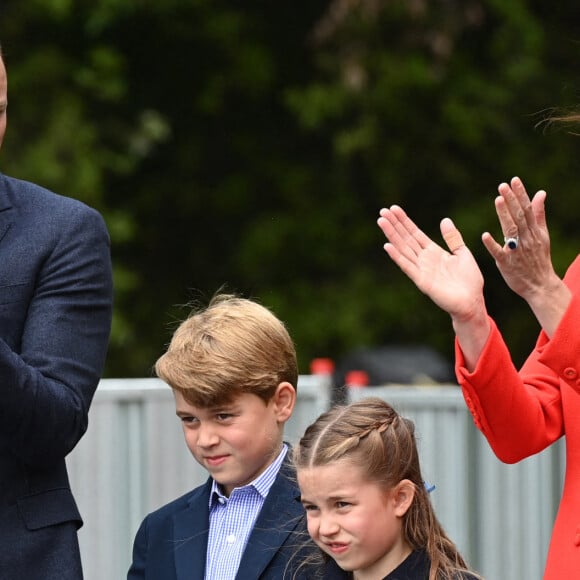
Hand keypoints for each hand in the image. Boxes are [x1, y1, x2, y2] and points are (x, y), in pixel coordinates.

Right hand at [377, 205, 484, 321]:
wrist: (472, 302)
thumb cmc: (469, 281)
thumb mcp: (463, 254)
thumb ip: (452, 238)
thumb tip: (444, 220)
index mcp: (433, 252)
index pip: (415, 233)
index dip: (404, 221)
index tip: (394, 209)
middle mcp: (424, 259)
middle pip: (405, 238)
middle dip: (394, 225)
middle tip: (382, 211)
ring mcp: (421, 269)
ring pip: (403, 248)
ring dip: (391, 235)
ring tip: (381, 222)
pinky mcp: (421, 281)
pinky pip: (407, 266)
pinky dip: (397, 256)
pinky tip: (387, 246)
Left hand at [482, 176, 569, 336]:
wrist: (540, 285)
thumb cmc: (538, 259)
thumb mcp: (542, 236)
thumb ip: (539, 214)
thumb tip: (540, 193)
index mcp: (534, 231)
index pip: (527, 209)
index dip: (520, 194)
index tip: (513, 180)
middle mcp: (526, 239)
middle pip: (519, 216)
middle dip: (511, 200)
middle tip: (502, 185)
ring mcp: (517, 251)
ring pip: (511, 230)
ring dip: (504, 215)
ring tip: (497, 200)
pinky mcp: (507, 263)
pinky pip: (499, 253)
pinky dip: (492, 244)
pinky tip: (485, 235)